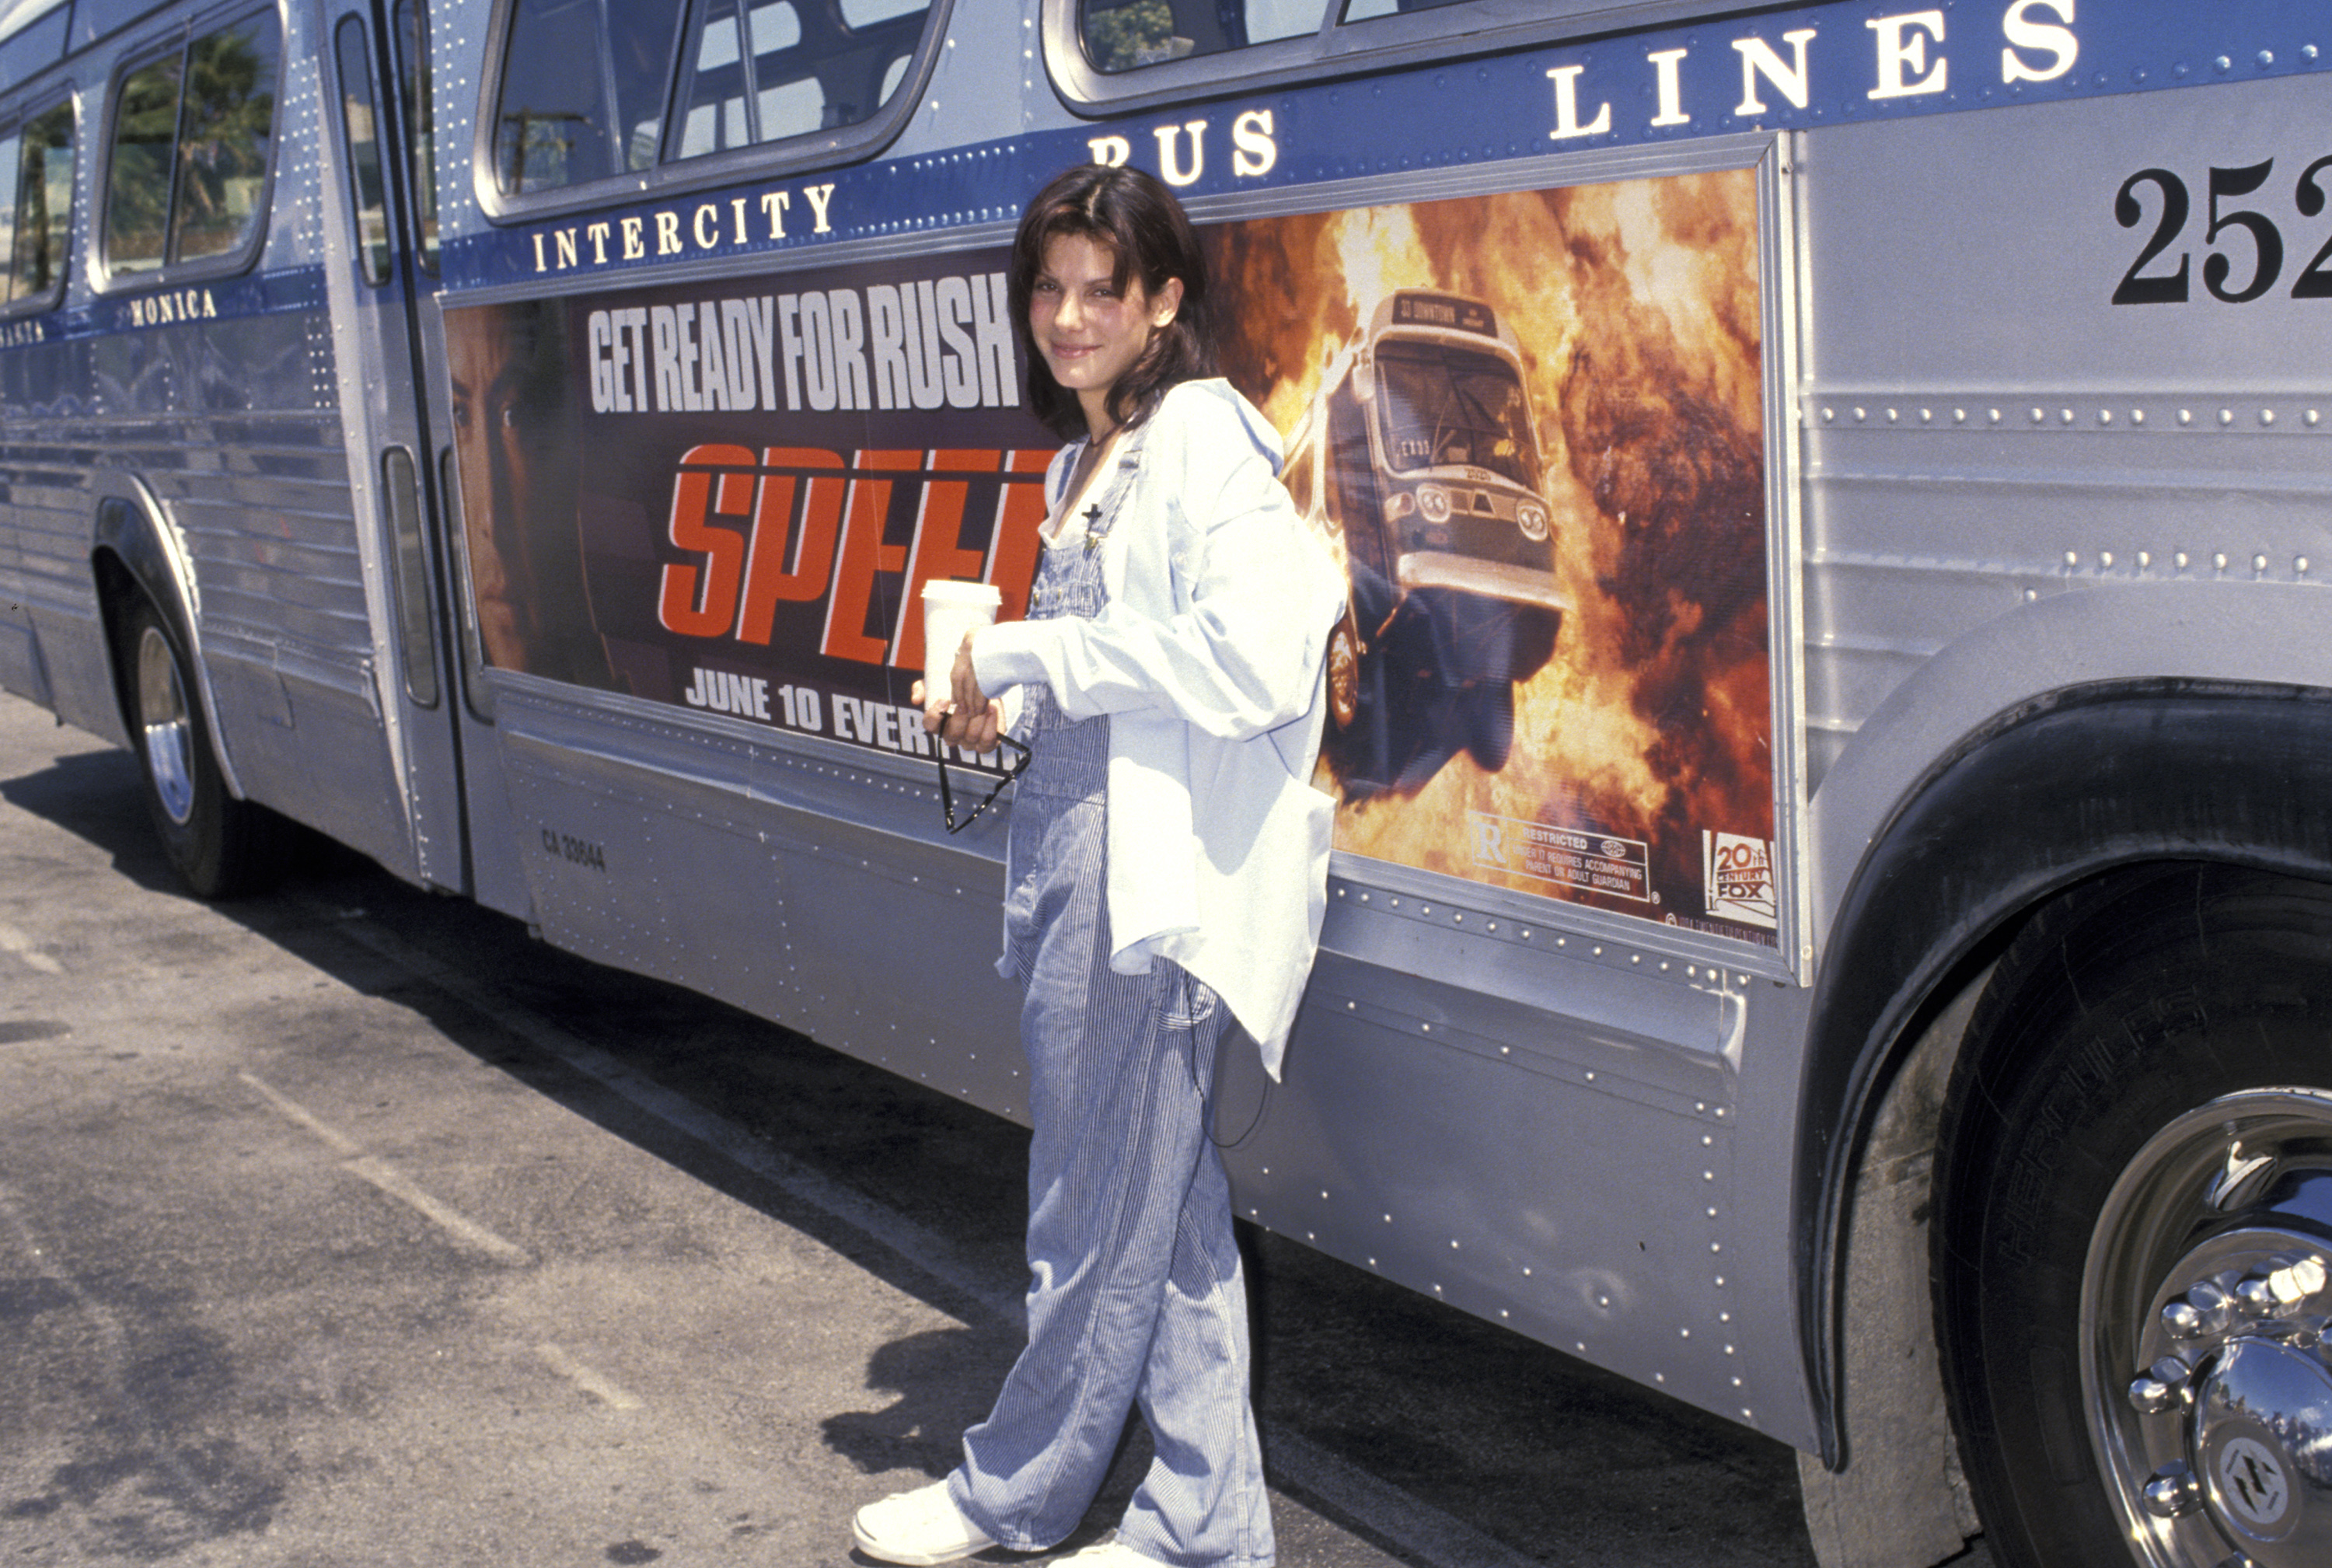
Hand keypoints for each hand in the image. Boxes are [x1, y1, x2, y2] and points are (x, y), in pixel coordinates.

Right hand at [920, 632, 1001, 751]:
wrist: (985, 689)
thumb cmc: (960, 687)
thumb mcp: (939, 681)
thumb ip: (923, 687)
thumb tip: (917, 699)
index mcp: (938, 722)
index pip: (929, 724)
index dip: (935, 715)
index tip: (944, 700)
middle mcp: (952, 735)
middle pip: (952, 734)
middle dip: (960, 718)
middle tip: (968, 703)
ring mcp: (969, 741)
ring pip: (971, 738)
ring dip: (979, 720)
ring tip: (986, 704)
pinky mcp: (986, 743)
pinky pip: (987, 742)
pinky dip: (991, 727)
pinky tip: (992, 711)